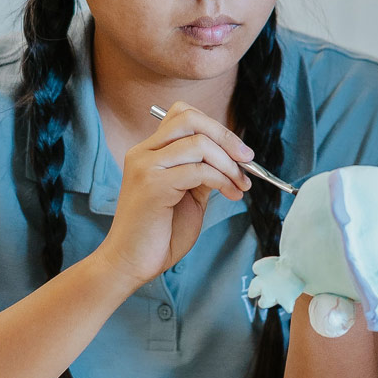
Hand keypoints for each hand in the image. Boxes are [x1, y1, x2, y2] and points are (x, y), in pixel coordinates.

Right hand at [96, 101, 253, 286]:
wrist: (129, 263)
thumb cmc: (159, 234)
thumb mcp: (187, 195)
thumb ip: (203, 172)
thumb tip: (232, 159)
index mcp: (148, 151)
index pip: (183, 114)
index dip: (215, 128)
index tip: (238, 152)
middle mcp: (143, 152)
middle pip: (190, 118)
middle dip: (226, 136)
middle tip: (247, 160)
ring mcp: (146, 167)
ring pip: (198, 143)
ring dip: (229, 164)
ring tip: (240, 185)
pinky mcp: (153, 185)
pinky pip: (199, 171)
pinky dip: (222, 180)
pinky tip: (231, 195)